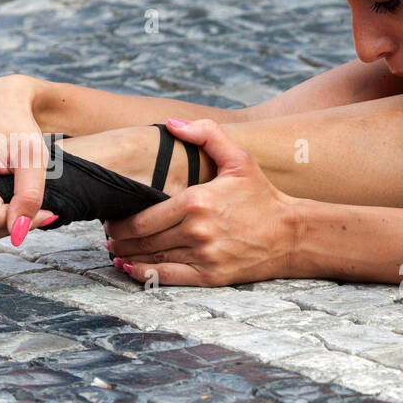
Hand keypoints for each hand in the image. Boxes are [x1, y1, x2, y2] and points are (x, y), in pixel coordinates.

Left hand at [105, 118, 298, 286]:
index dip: (119, 220)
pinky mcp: (210, 276)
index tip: (111, 218)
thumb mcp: (240, 158)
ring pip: (150, 258)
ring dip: (127, 255)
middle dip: (119, 238)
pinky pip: (166, 278)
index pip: (142, 216)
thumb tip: (171, 124)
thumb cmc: (263, 196)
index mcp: (196, 201)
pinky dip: (142, 274)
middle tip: (110, 235)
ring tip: (117, 250)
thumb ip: (206, 134)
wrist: (291, 234)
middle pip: (141, 239)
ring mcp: (203, 256)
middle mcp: (196, 230)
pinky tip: (130, 268)